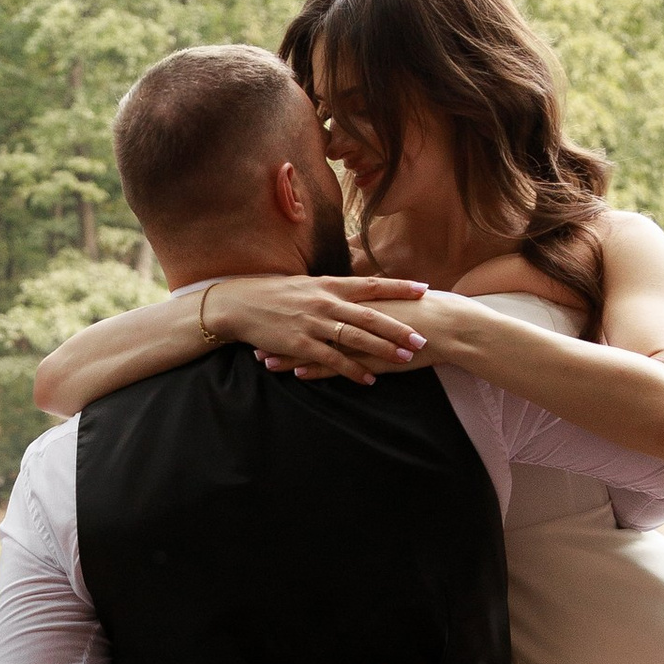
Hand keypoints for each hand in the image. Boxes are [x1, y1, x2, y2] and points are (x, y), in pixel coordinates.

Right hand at [209, 276, 430, 382]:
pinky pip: (333, 360)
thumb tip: (357, 293)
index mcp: (329, 285)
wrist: (239, 304)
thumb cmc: (273, 293)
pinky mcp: (301, 344)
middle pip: (370, 316)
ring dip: (383, 350)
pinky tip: (369, 379)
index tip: (424, 290)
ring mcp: (313, 324)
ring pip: (356, 338)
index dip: (399, 288)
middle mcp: (325, 302)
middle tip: (422, 338)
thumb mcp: (307, 285)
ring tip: (405, 358)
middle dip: (399, 328)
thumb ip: (333, 290)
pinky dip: (353, 370)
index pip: (371, 285)